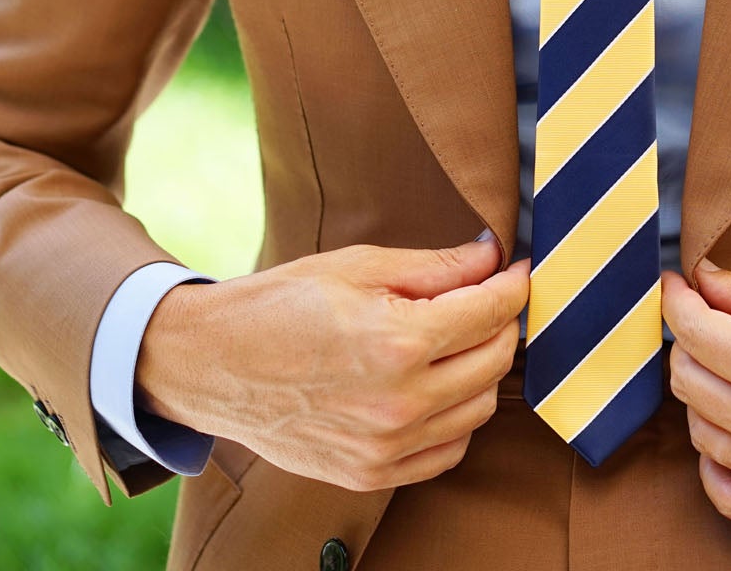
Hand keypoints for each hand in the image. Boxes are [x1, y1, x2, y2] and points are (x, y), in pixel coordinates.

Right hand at [137, 236, 530, 491]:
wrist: (212, 365)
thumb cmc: (280, 307)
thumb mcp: (358, 267)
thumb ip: (435, 267)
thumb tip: (491, 257)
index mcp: (399, 342)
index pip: (491, 312)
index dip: (513, 285)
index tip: (518, 270)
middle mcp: (400, 402)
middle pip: (495, 361)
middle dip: (500, 324)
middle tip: (486, 299)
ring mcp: (386, 446)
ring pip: (479, 409)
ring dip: (481, 371)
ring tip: (456, 341)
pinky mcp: (371, 473)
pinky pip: (447, 451)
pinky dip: (455, 419)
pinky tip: (435, 387)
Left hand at [660, 260, 730, 524]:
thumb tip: (703, 281)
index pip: (694, 333)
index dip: (676, 301)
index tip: (676, 285)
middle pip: (688, 383)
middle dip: (688, 342)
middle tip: (707, 319)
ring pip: (702, 433)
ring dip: (702, 395)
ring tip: (728, 367)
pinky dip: (716, 466)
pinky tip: (728, 433)